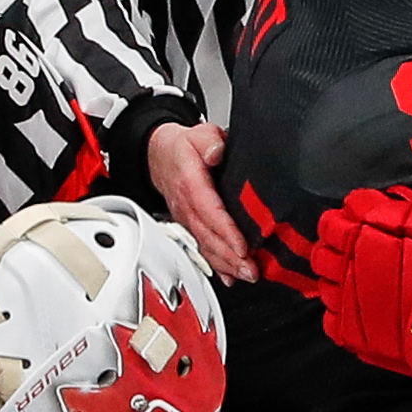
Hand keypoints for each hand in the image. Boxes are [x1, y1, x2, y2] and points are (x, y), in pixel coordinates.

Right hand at [147, 117, 251, 282]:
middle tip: (250, 270)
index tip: (242, 247)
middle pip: (208, 236)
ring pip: (205, 247)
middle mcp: (186, 206)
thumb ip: (209, 141)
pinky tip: (229, 277)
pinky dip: (216, 266)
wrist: (160, 156)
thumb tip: (216, 152)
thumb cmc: (183, 148)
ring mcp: (186, 219)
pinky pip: (202, 249)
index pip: (209, 212)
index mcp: (190, 184)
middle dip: (230, 257)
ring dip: (225, 265)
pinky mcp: (190, 226)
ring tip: (245, 275)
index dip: (226, 231)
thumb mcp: (199, 135)